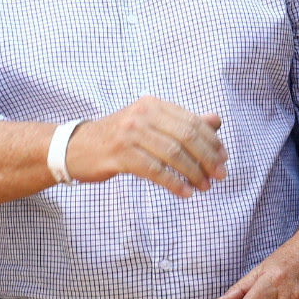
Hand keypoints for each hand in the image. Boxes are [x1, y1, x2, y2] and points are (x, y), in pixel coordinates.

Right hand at [67, 96, 227, 197]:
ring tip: (205, 186)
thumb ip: (182, 122)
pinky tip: (185, 193)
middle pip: (186, 136)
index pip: (191, 121)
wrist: (75, 147)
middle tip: (221, 175)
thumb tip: (216, 121)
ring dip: (194, 173)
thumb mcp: (150, 124)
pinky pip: (155, 171)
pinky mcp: (120, 155)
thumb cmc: (118, 138)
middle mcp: (142, 115)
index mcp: (152, 104)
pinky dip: (174, 183)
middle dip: (208, 158)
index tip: (224, 158)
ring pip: (173, 154)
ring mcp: (130, 134)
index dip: (212, 141)